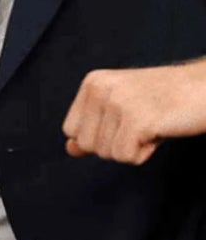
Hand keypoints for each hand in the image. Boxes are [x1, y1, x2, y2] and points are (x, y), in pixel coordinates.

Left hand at [63, 62, 205, 164]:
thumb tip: (71, 149)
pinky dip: (145, 153)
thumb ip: (94, 127)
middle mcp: (100, 89)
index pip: (71, 129)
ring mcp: (118, 103)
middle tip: (144, 122)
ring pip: (107, 153)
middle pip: (88, 145)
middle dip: (116, 143)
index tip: (126, 120)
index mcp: (93, 83)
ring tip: (153, 123)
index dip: (99, 135)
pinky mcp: (137, 120)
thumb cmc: (168, 99)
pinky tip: (160, 131)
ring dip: (133, 147)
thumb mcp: (123, 108)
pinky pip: (126, 156)